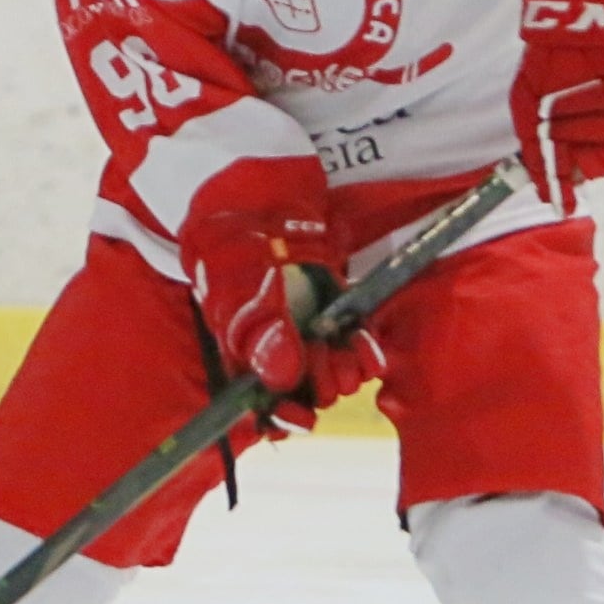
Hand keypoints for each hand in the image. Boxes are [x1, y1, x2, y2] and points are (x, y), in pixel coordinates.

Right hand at [180, 163, 387, 405]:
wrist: (263, 187)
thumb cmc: (236, 232)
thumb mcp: (240, 276)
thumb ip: (261, 326)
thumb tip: (280, 377)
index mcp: (240, 347)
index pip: (256, 402)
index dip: (279, 416)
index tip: (303, 416)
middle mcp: (273, 344)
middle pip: (300, 391)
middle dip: (319, 385)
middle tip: (329, 359)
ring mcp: (306, 327)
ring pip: (330, 373)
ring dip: (345, 371)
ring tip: (350, 353)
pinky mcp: (335, 308)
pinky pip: (353, 344)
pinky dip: (364, 351)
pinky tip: (368, 346)